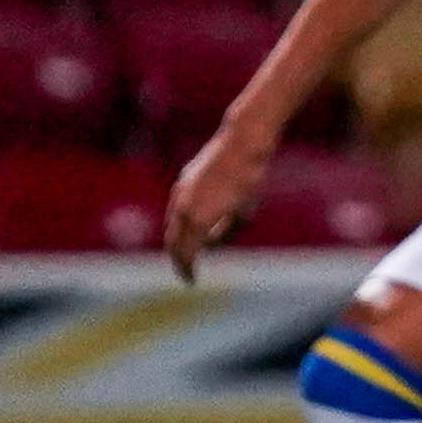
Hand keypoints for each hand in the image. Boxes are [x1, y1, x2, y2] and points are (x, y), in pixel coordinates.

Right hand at [163, 125, 262, 280]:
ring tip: (187, 252)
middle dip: (178, 259)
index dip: (187, 270)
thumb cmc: (249, 178)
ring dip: (177, 240)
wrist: (243, 141)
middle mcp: (183, 206)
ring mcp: (181, 191)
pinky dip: (179, 223)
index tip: (192, 281)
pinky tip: (189, 227)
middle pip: (173, 241)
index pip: (185, 254)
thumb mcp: (243, 212)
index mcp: (197, 219)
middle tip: (186, 271)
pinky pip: (176, 208)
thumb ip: (224, 232)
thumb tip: (210, 243)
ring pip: (172, 224)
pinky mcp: (184, 179)